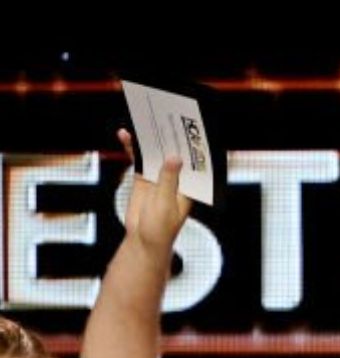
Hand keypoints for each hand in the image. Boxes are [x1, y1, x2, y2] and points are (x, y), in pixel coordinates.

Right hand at [117, 128, 192, 257]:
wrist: (142, 240)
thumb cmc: (161, 228)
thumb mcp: (165, 203)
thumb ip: (168, 180)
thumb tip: (174, 158)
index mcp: (190, 186)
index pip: (195, 162)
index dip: (194, 146)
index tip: (192, 129)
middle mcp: (177, 178)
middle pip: (175, 153)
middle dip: (171, 137)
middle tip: (166, 115)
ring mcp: (160, 177)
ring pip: (156, 153)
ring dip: (150, 139)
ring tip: (144, 119)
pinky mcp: (144, 178)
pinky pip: (139, 159)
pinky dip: (132, 148)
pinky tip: (125, 135)